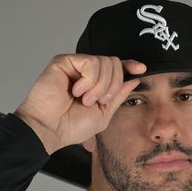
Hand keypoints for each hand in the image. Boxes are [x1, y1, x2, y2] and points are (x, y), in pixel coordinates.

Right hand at [14, 54, 145, 153]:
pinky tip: (76, 91)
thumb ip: (118, 96)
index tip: (141, 69)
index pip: (115, 68)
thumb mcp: (104, 114)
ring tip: (84, 99)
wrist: (50, 129)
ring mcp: (75, 66)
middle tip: (98, 101)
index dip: (129, 65)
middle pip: (114, 63)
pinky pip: (91, 62)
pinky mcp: (64, 61)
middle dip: (113, 85)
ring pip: (105, 62)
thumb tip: (133, 79)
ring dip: (100, 86)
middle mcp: (85, 72)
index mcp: (95, 84)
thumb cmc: (70, 126)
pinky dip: (89, 81)